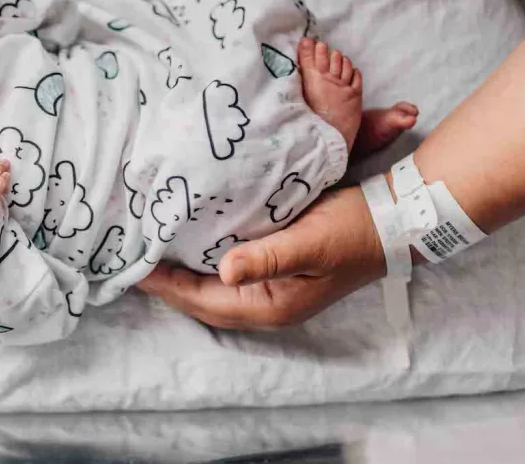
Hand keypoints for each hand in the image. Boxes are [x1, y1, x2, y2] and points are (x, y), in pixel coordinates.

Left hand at [136, 186, 387, 329]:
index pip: (201, 301)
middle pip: (200, 299)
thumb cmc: (351, 230)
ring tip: (149, 249)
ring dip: (181, 271)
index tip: (132, 266)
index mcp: (270, 305)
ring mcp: (271, 289)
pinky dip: (201, 259)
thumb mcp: (309, 242)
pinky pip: (225, 270)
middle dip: (165, 282)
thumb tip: (222, 272)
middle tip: (130, 256)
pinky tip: (187, 240)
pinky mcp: (275, 269)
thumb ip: (267, 259)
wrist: (393, 220)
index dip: (164, 285)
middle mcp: (266, 304)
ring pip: (211, 286)